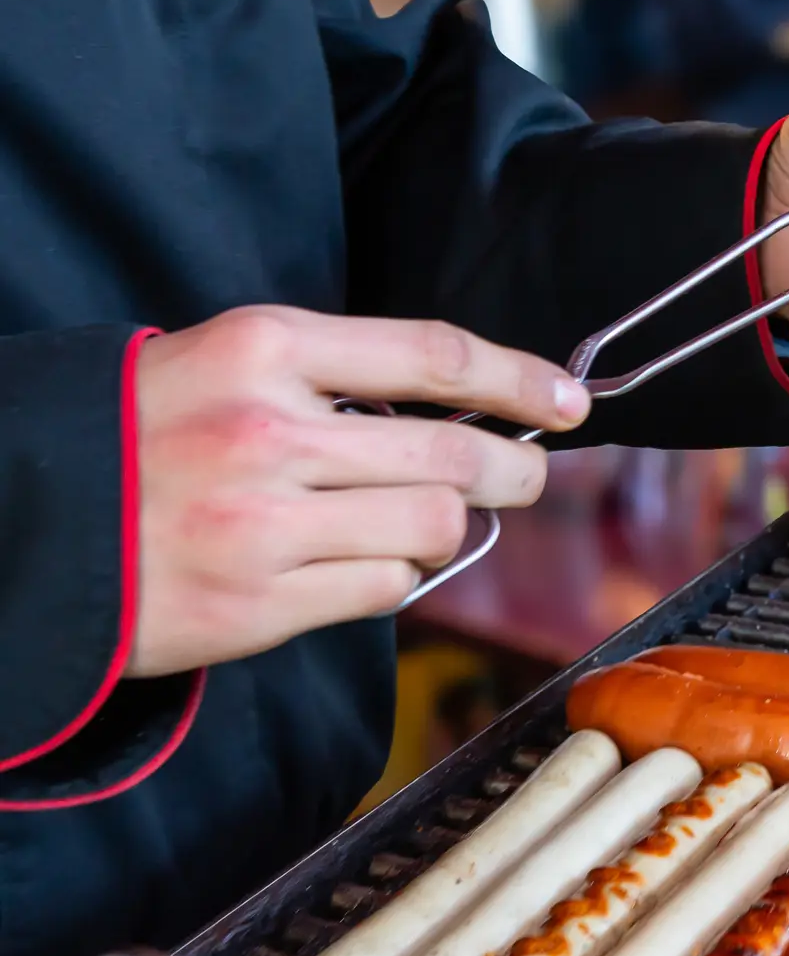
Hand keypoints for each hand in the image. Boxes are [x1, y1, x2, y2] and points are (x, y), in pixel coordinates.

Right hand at [129, 307, 590, 676]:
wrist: (22, 518)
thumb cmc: (141, 433)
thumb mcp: (228, 362)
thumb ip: (337, 376)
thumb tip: (464, 403)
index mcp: (266, 350)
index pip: (435, 355)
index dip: (520, 378)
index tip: (567, 400)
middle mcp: (270, 433)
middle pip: (455, 451)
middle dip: (514, 467)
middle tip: (526, 474)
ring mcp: (264, 524)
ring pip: (430, 524)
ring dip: (443, 525)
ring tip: (415, 519)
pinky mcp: (255, 605)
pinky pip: (383, 590)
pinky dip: (392, 577)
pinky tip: (359, 562)